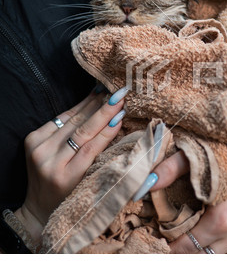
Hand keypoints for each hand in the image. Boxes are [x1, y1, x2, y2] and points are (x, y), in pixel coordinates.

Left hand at [16, 86, 127, 243]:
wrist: (39, 206)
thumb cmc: (71, 196)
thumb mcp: (89, 181)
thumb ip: (101, 157)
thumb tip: (117, 125)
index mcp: (67, 177)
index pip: (91, 147)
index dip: (108, 129)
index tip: (122, 113)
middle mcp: (49, 163)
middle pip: (81, 131)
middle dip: (103, 111)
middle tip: (118, 96)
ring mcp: (38, 150)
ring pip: (71, 122)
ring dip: (92, 105)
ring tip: (107, 93)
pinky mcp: (32, 140)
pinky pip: (60, 119)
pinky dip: (77, 108)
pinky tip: (90, 98)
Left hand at [147, 151, 226, 253]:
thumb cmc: (225, 152)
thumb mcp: (195, 156)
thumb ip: (170, 169)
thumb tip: (148, 183)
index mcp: (220, 219)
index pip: (186, 247)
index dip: (170, 246)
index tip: (162, 240)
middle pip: (202, 258)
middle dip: (186, 251)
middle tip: (175, 241)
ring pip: (223, 262)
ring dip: (207, 254)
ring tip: (194, 243)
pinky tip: (222, 251)